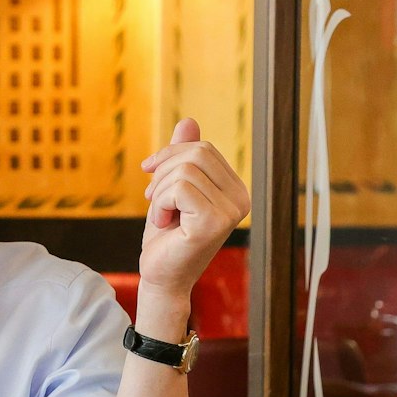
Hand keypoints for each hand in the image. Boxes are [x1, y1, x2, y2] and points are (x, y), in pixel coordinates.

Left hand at [137, 118, 250, 300]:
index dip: (170, 157)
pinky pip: (179, 188)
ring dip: (160, 193)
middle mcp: (242, 199)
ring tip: (163, 216)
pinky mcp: (215, 222)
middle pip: (196, 153)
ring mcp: (232, 211)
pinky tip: (163, 224)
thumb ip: (183, 156)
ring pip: (184, 170)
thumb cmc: (166, 236)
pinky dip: (160, 204)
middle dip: (164, 172)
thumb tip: (189, 120)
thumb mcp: (171, 188)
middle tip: (154, 201)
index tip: (154, 184)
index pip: (203, 148)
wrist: (161, 276)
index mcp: (236, 189)